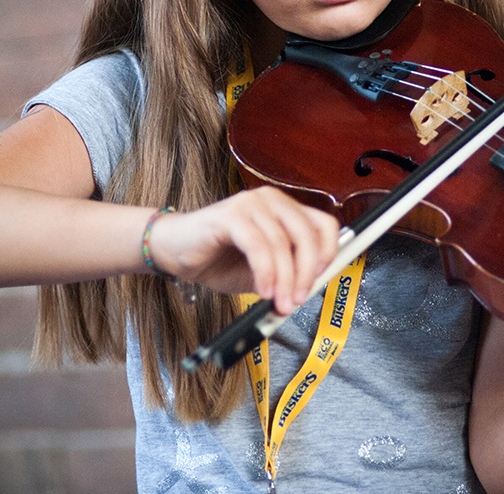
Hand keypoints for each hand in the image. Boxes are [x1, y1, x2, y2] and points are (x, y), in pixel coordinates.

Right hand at [146, 186, 340, 313]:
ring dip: (284, 280)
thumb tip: (311, 289)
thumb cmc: (219, 260)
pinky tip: (262, 290)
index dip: (328, 254)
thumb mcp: (264, 273)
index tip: (320, 281)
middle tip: (297, 300)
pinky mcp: (231, 215)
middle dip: (306, 273)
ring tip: (278, 302)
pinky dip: (265, 272)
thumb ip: (288, 275)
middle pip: (308, 234)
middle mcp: (273, 200)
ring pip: (282, 244)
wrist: (175, 253)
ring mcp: (252, 204)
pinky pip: (258, 246)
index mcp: (286, 210)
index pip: (325, 225)